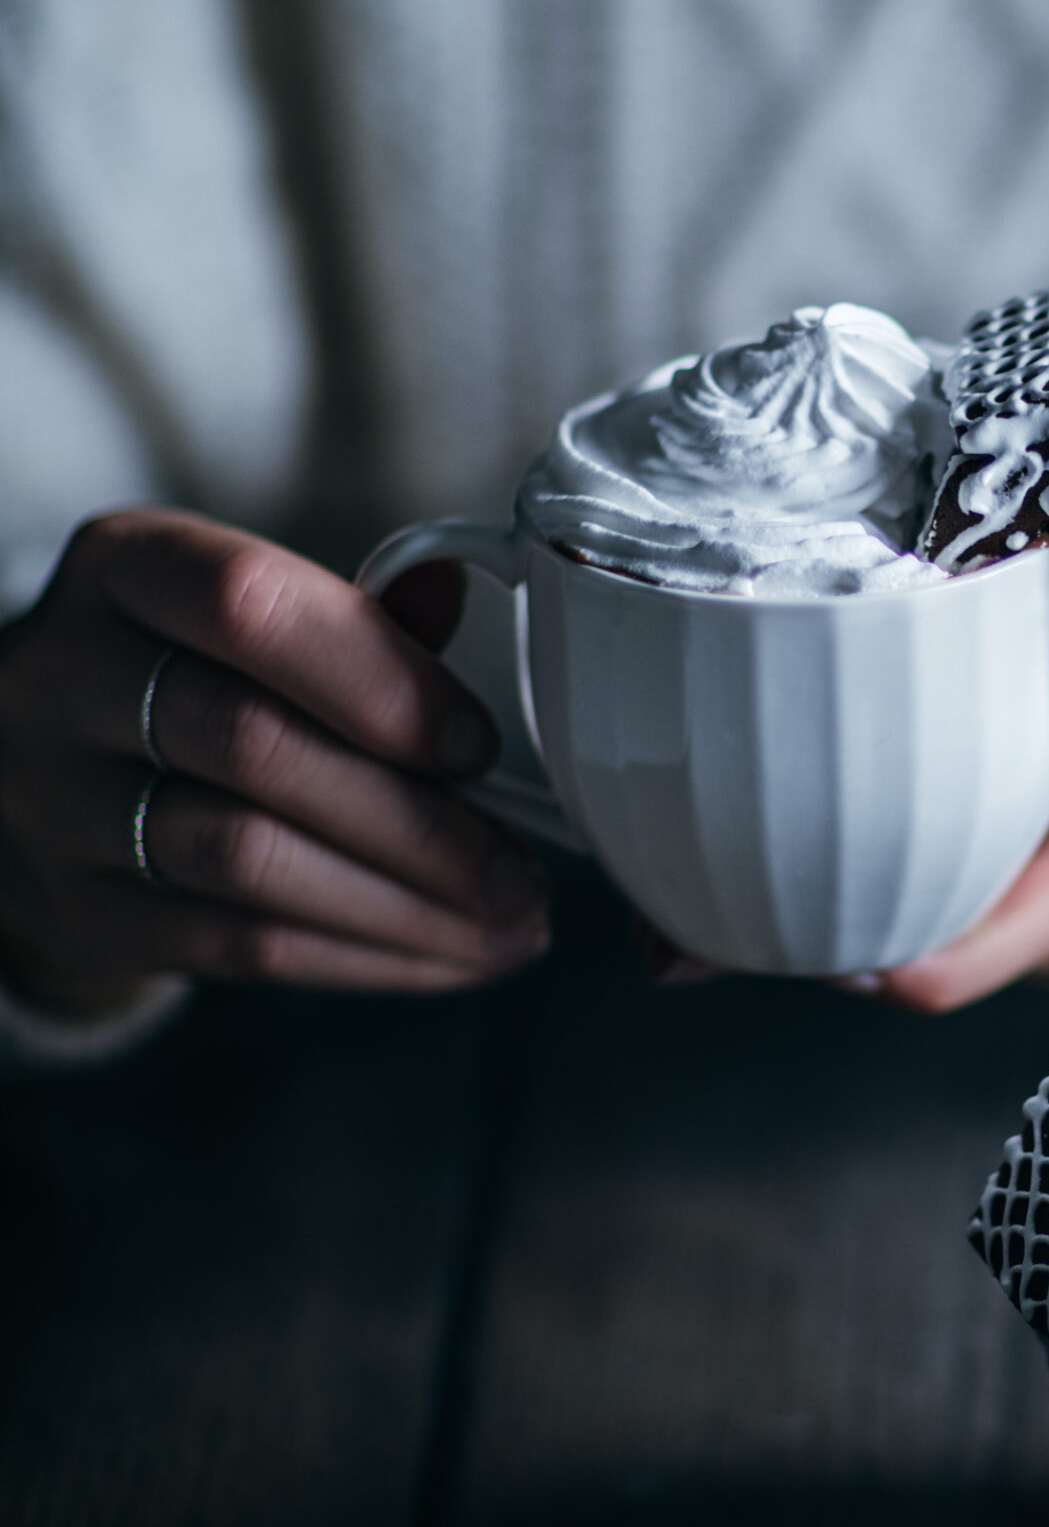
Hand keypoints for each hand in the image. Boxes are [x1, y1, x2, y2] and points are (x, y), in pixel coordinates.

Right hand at [0, 509, 551, 1014]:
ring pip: (249, 861)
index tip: (479, 746)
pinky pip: (236, 948)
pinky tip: (447, 957)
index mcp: (125, 568)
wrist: (48, 771)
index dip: (378, 678)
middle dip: (417, 822)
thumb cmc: (194, 674)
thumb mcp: (251, 616)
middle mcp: (65, 677)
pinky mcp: (80, 913)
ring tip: (510, 927)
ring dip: (405, 906)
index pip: (251, 606)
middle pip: (255, 746)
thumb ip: (354, 614)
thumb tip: (458, 588)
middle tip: (522, 872)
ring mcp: (55, 804)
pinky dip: (362, 958)